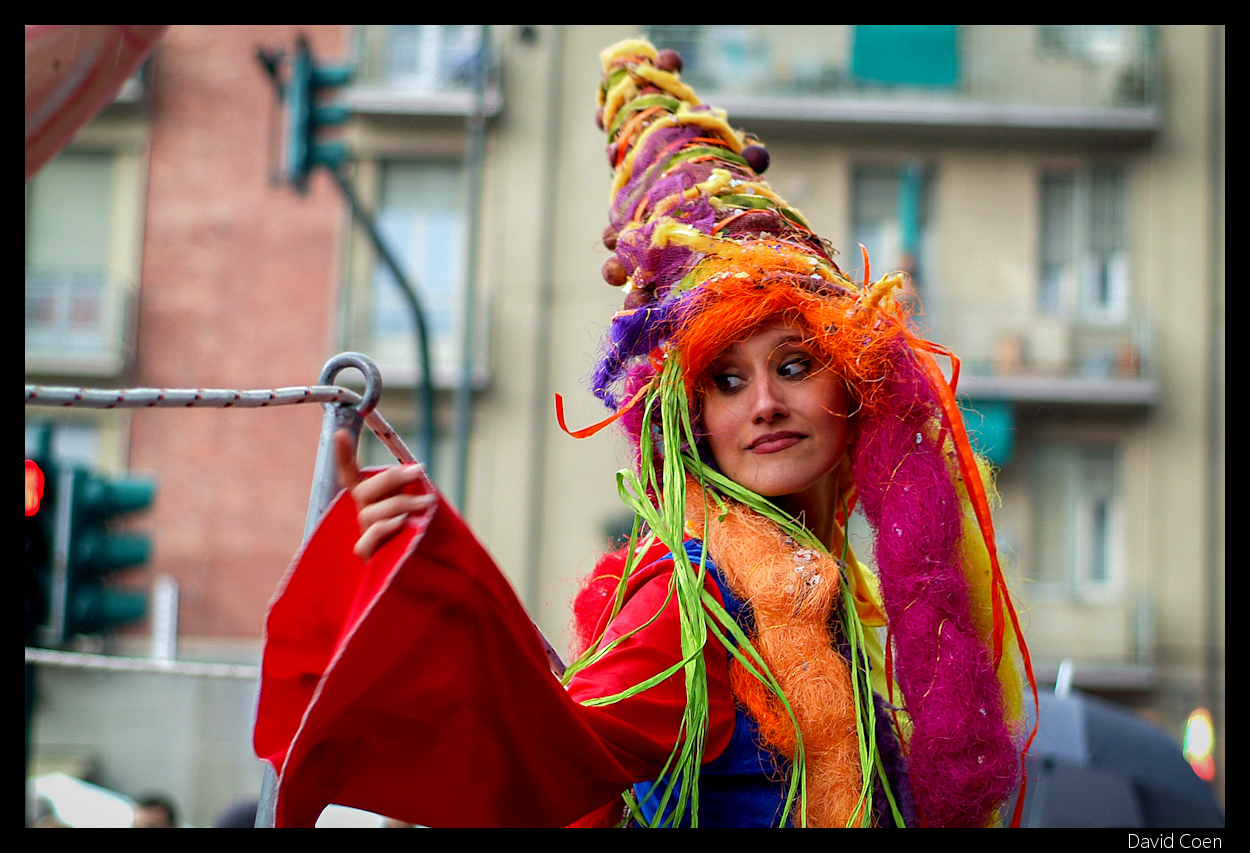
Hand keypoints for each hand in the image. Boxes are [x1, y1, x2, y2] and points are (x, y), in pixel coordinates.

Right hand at [334, 429, 435, 560]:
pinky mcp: (369, 558)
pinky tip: (401, 524)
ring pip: (371, 513)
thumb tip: (414, 470)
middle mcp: (365, 516)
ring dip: (400, 504)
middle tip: (418, 471)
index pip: (352, 476)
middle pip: (363, 491)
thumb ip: (413, 491)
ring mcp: (365, 536)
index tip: (340, 433)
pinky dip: (383, 529)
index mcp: (373, 500)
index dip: (344, 456)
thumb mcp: (423, 506)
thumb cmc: (431, 535)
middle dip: (390, 478)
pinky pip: (367, 541)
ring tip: (426, 502)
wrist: (439, 571)